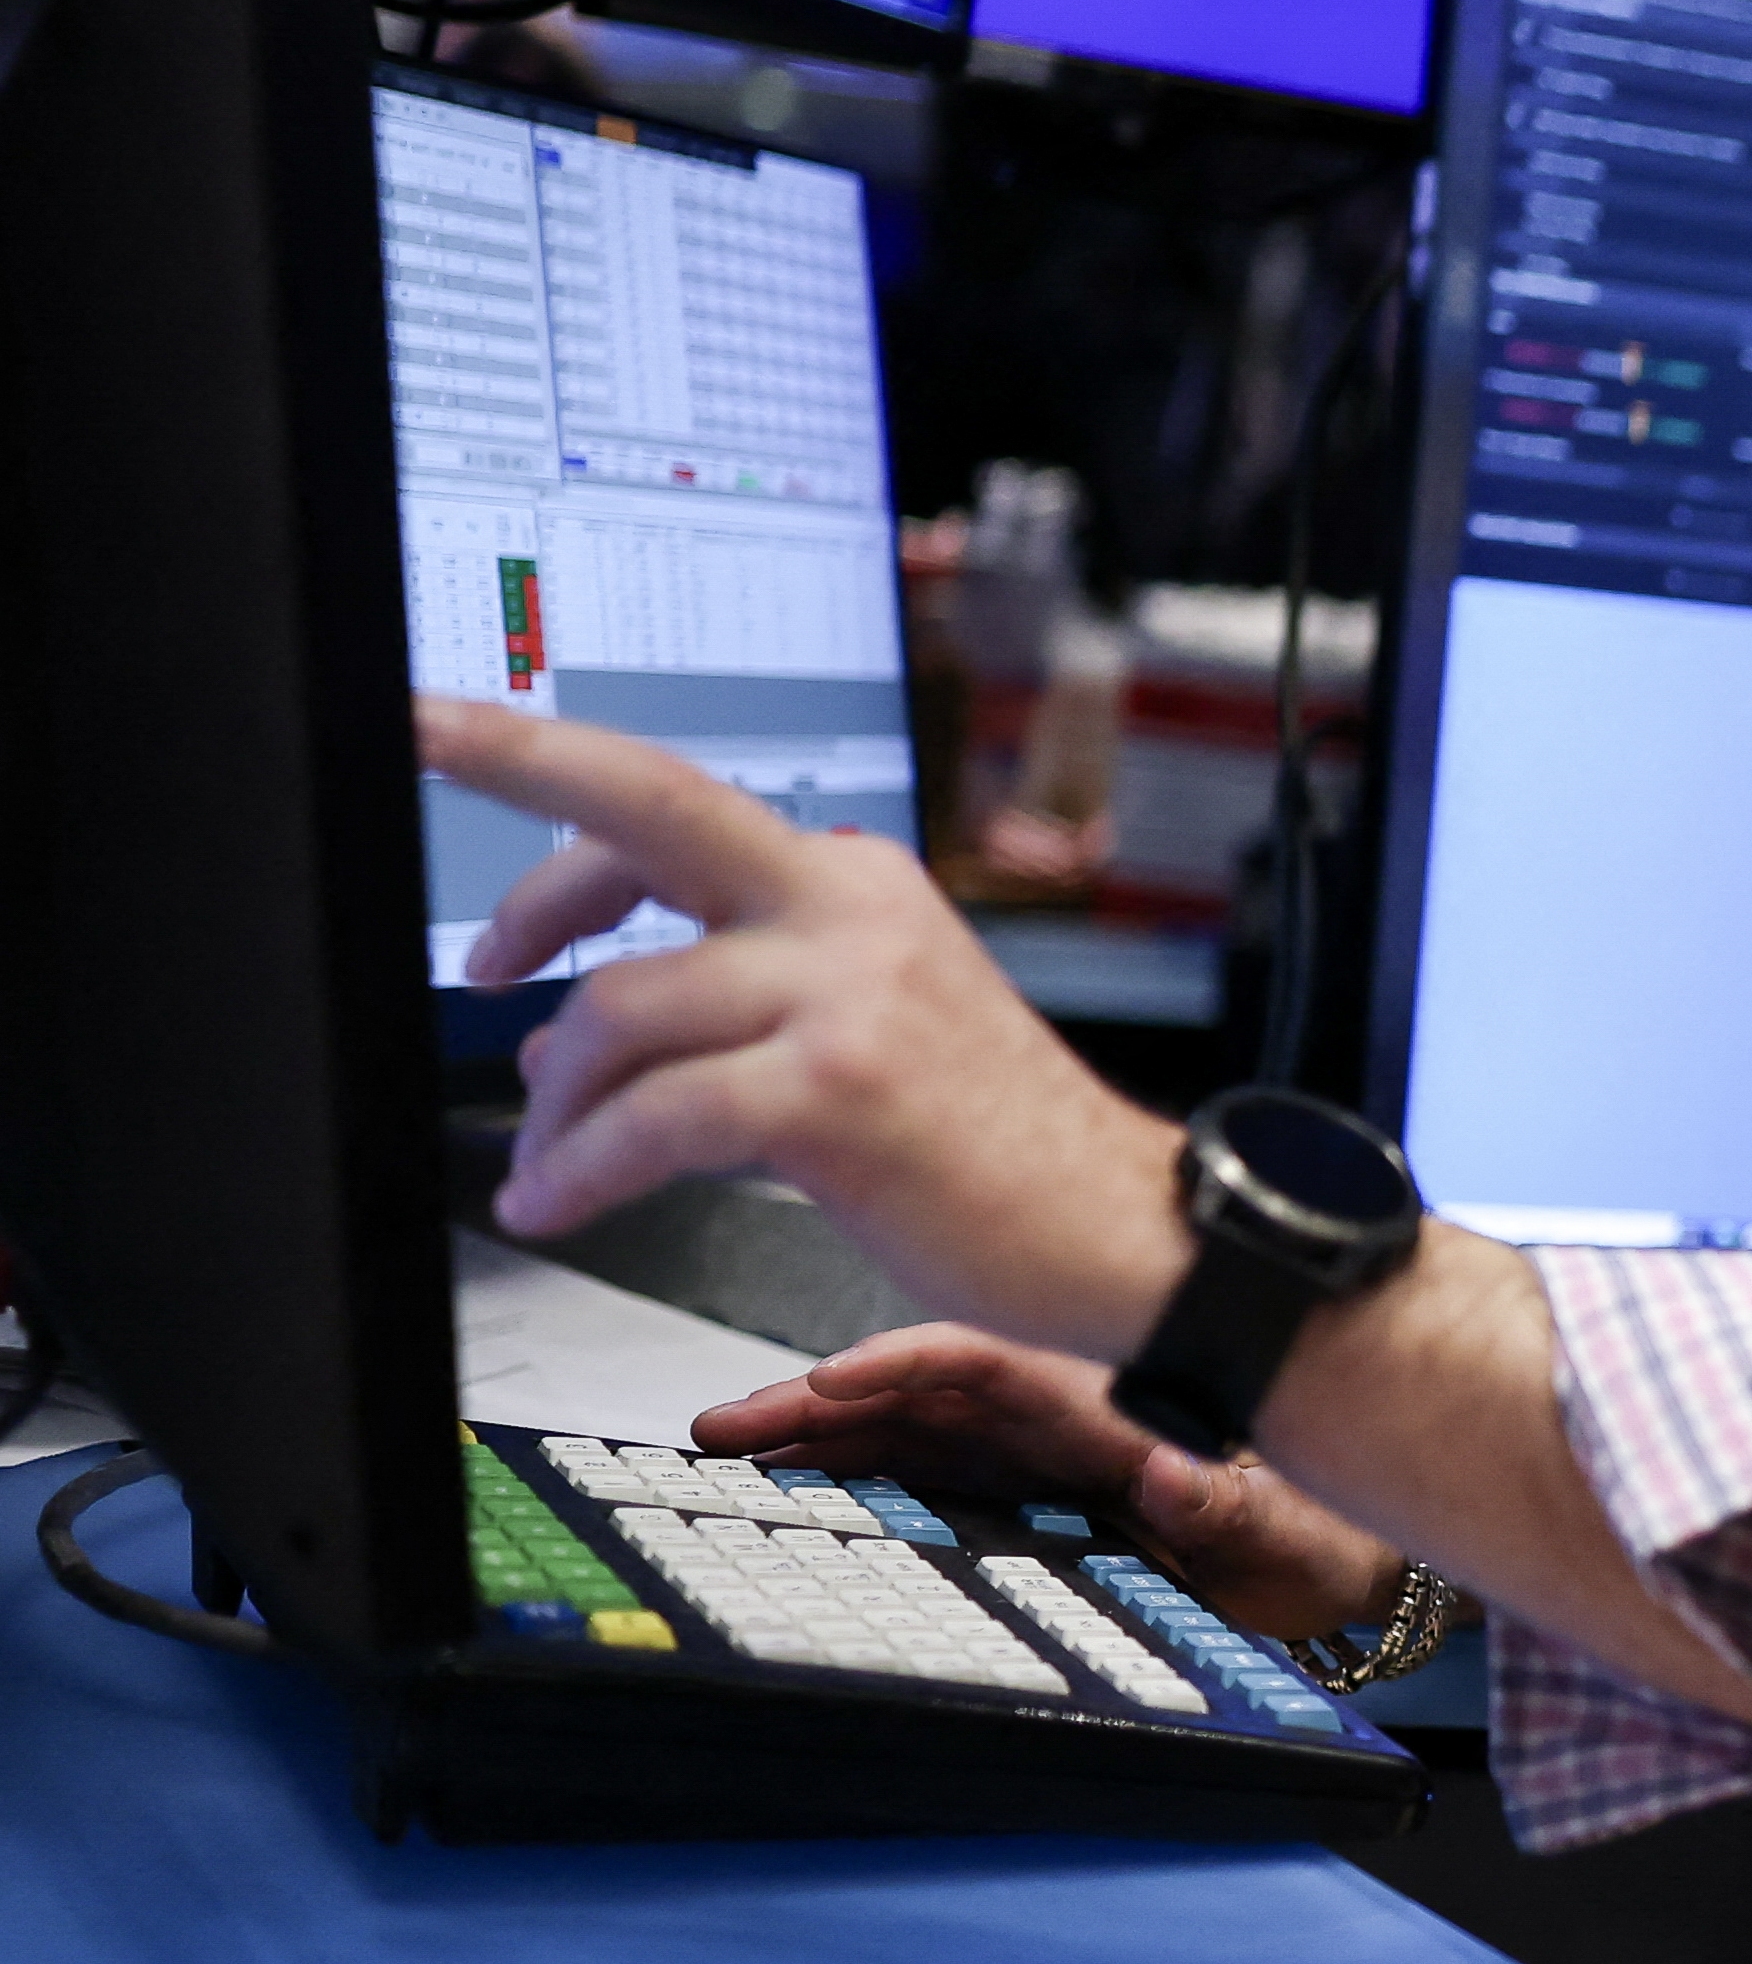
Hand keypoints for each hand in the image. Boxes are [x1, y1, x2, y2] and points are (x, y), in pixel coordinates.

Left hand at [424, 698, 1192, 1361]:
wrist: (1123, 1232)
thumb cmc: (1000, 1152)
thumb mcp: (869, 1037)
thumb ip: (728, 1010)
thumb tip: (568, 1030)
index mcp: (854, 884)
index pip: (674, 803)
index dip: (549, 770)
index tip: (453, 733)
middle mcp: (849, 907)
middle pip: (647, 803)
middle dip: (511, 753)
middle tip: (417, 732)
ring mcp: (846, 992)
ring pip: (618, 1008)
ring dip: (552, 1104)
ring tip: (544, 1167)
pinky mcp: (834, 1090)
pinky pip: (651, 1120)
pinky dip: (581, 1169)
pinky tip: (559, 1204)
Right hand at [696, 1325, 1408, 1644]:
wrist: (1354, 1571)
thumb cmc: (1320, 1533)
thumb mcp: (1277, 1522)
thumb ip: (1221, 1501)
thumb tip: (1177, 1480)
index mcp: (1111, 1407)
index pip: (983, 1367)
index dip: (897, 1370)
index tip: (822, 1385)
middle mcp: (1066, 1423)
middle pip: (918, 1397)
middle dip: (818, 1405)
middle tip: (727, 1426)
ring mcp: (1044, 1461)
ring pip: (910, 1436)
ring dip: (826, 1440)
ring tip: (739, 1450)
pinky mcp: (1040, 1504)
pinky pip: (934, 1479)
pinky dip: (866, 1478)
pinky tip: (808, 1490)